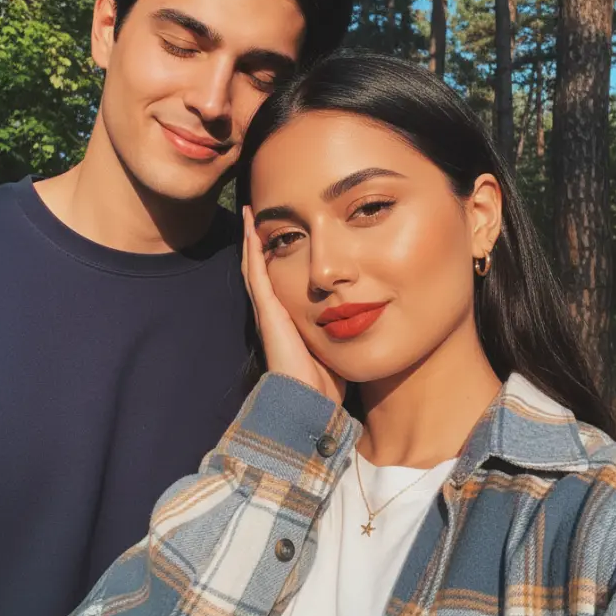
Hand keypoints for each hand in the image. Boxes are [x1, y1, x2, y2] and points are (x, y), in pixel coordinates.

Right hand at [241, 206, 345, 404]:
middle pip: (263, 268)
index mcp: (290, 319)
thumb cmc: (326, 382)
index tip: (283, 232)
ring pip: (255, 265)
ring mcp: (268, 310)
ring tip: (249, 213)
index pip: (281, 281)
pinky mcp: (268, 311)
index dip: (278, 257)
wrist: (310, 402)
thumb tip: (365, 316)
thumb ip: (343, 329)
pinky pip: (256, 272)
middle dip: (260, 242)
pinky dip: (251, 248)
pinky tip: (251, 226)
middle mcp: (275, 312)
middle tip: (257, 214)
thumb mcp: (337, 345)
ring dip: (251, 238)